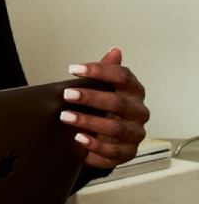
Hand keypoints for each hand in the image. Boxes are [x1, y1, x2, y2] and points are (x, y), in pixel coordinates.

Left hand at [62, 46, 149, 168]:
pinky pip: (113, 151)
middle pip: (118, 103)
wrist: (103, 139)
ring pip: (115, 128)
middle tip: (66, 94)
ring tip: (65, 116)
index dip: (99, 70)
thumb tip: (115, 51)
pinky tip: (78, 138)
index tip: (73, 68)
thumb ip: (106, 71)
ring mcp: (135, 134)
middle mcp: (139, 112)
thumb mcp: (101, 89)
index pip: (123, 76)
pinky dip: (94, 145)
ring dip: (88, 121)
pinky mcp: (128, 152)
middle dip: (90, 97)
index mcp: (134, 92)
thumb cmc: (103, 109)